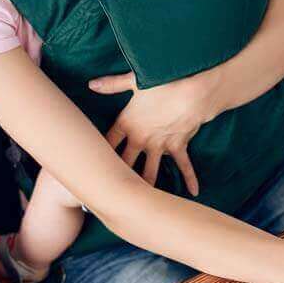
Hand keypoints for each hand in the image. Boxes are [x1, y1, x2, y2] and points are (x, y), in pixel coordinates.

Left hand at [88, 70, 214, 196]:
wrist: (191, 92)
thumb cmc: (162, 84)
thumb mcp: (134, 81)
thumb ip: (112, 85)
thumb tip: (91, 84)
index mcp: (127, 123)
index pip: (108, 141)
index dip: (98, 151)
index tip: (91, 163)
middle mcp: (141, 138)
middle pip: (125, 162)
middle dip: (117, 175)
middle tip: (109, 190)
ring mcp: (159, 145)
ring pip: (149, 171)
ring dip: (145, 186)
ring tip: (138, 201)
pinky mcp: (177, 146)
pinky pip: (184, 166)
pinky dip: (190, 178)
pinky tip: (193, 193)